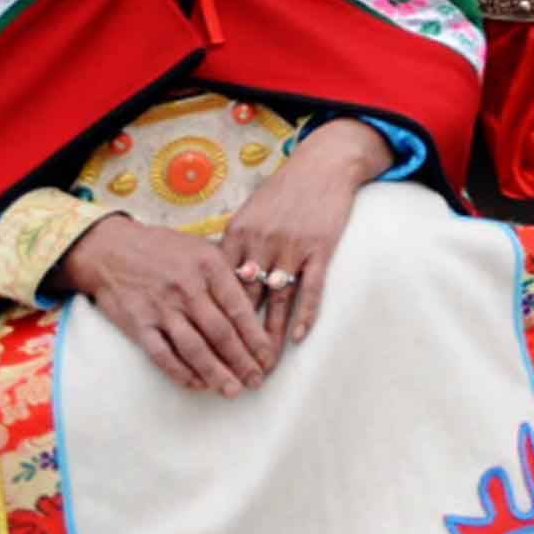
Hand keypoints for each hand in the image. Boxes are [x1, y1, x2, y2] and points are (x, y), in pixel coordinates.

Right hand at [61, 212, 283, 395]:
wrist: (112, 250)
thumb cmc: (164, 248)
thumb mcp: (201, 247)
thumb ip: (227, 271)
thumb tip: (259, 292)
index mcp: (209, 265)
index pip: (239, 308)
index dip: (256, 336)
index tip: (269, 357)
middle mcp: (188, 288)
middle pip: (221, 332)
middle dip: (242, 361)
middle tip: (257, 380)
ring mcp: (162, 308)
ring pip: (195, 348)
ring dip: (216, 373)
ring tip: (233, 390)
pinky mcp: (139, 324)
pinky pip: (163, 355)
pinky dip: (181, 372)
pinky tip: (197, 384)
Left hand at [217, 118, 390, 354]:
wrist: (324, 164)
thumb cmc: (284, 190)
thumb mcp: (250, 212)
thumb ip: (234, 247)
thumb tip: (218, 282)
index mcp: (238, 235)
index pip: (220, 288)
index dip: (214, 321)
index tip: (209, 349)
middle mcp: (260, 243)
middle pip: (246, 301)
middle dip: (238, 339)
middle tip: (234, 369)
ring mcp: (291, 247)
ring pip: (277, 300)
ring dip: (271, 336)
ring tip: (265, 366)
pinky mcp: (320, 247)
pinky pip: (311, 287)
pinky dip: (305, 313)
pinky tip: (299, 337)